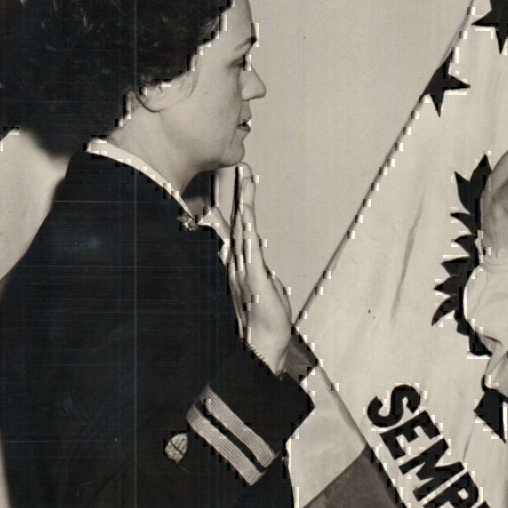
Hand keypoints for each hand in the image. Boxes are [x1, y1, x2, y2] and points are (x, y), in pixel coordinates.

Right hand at [228, 164, 291, 373]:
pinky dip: (246, 230)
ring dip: (243, 202)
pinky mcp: (252, 277)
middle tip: (238, 166)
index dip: (240, 203)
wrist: (263, 341)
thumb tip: (266, 268)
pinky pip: (249, 248)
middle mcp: (239, 261)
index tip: (242, 180)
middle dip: (238, 193)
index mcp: (244, 263)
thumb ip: (266, 276)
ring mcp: (244, 268)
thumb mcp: (269, 290)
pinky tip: (245, 214)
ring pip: (242, 228)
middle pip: (237, 220)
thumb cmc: (265, 320)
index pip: (240, 227)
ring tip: (243, 178)